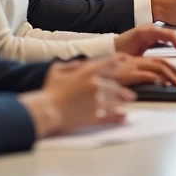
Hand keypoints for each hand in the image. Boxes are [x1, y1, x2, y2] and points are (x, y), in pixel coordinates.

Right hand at [20, 57, 135, 136]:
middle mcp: (96, 86)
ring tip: (129, 101)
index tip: (124, 59)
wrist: (47, 111)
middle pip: (115, 86)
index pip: (108, 63)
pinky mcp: (94, 116)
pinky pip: (110, 117)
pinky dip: (118, 117)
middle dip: (123, 89)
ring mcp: (97, 102)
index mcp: (87, 73)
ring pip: (116, 101)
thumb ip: (70, 65)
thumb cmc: (49, 91)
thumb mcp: (56, 71)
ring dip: (123, 101)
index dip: (117, 60)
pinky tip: (123, 116)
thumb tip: (80, 64)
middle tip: (129, 92)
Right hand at [105, 54, 175, 86]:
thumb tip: (155, 81)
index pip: (158, 61)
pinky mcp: (127, 75)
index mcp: (135, 60)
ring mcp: (131, 67)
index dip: (171, 67)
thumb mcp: (121, 75)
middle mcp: (135, 61)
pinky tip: (160, 83)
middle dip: (174, 71)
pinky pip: (144, 74)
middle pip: (161, 63)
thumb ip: (136, 75)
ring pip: (156, 68)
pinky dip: (154, 78)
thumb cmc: (104, 78)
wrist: (89, 75)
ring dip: (169, 76)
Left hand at [113, 26, 175, 55]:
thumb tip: (162, 63)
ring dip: (174, 40)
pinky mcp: (148, 34)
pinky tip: (174, 47)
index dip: (175, 39)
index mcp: (145, 32)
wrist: (110, 48)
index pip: (165, 33)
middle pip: (167, 32)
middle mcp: (148, 29)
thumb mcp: (135, 56)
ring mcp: (148, 30)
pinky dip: (169, 41)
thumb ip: (149, 58)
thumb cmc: (120, 52)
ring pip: (165, 34)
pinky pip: (162, 36)